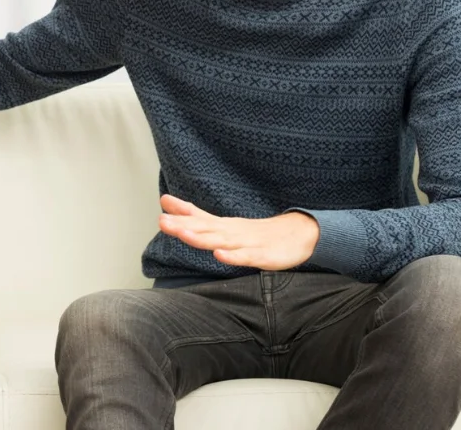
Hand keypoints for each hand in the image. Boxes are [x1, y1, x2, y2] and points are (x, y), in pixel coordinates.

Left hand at [158, 195, 319, 269]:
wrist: (298, 235)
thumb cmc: (255, 233)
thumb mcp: (223, 224)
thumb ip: (195, 216)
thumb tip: (166, 201)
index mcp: (222, 226)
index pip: (199, 218)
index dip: (180, 214)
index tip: (162, 204)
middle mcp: (232, 232)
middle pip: (205, 228)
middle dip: (184, 226)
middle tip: (163, 221)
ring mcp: (247, 244)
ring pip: (221, 242)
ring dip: (202, 238)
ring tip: (184, 234)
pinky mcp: (262, 257)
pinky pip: (245, 258)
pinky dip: (232, 257)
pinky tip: (219, 255)